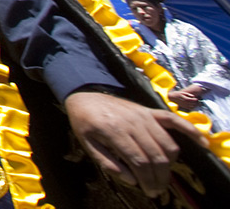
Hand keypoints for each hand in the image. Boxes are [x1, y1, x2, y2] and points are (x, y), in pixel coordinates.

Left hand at [65, 89, 209, 196]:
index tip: (149, 192)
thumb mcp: (87, 144)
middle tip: (157, 190)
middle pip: (156, 156)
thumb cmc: (84, 122)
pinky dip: (190, 131)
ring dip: (169, 165)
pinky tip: (201, 142)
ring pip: (167, 144)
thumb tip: (131, 180)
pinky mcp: (151, 111)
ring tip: (163, 178)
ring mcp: (144, 115)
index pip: (139, 161)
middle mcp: (133, 123)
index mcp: (114, 131)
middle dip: (159, 178)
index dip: (147, 180)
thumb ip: (107, 162)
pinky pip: (174, 121)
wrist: (85, 95)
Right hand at [168, 83, 206, 108]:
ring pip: (192, 106)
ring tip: (194, 103)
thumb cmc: (177, 94)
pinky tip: (192, 105)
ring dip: (194, 105)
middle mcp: (185, 102)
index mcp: (185, 98)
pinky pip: (189, 108)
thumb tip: (193, 96)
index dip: (195, 99)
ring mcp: (184, 105)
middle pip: (193, 103)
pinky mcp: (183, 107)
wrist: (171, 97)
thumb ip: (188, 94)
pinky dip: (192, 107)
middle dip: (196, 102)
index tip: (196, 98)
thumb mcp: (182, 92)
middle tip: (196, 100)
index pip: (193, 100)